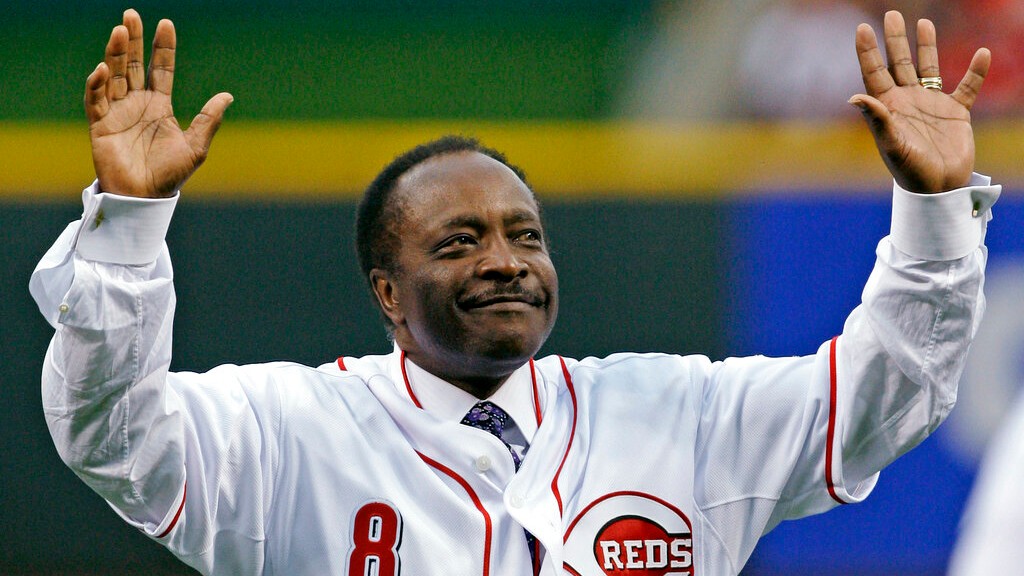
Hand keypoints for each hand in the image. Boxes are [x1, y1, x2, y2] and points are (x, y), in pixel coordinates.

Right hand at [85, 9, 232, 197]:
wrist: (145, 198)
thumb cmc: (170, 175)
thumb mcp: (195, 146)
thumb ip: (208, 120)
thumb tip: (228, 96)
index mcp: (160, 106)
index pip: (161, 69)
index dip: (162, 48)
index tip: (165, 24)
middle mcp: (137, 104)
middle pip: (134, 65)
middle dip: (132, 40)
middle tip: (131, 15)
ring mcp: (117, 112)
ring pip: (114, 75)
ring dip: (115, 53)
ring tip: (119, 31)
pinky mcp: (100, 125)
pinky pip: (95, 99)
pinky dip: (98, 84)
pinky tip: (104, 69)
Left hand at [850, 11, 989, 192]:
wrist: (939, 188)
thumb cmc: (910, 171)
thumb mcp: (891, 145)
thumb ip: (876, 119)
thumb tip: (855, 96)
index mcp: (888, 107)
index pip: (875, 73)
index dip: (868, 51)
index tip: (862, 28)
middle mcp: (907, 101)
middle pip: (900, 63)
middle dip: (895, 40)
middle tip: (892, 14)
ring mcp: (931, 104)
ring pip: (929, 68)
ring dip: (927, 46)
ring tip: (923, 23)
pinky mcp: (956, 112)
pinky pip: (967, 87)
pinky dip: (975, 72)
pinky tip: (982, 54)